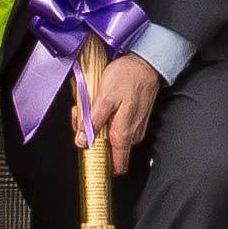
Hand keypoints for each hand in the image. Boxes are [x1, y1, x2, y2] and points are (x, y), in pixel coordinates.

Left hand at [86, 49, 164, 173]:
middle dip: (91, 135)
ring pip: (110, 135)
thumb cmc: (128, 76)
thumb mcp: (104, 98)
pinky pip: (116, 125)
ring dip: (97, 123)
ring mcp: (134, 126)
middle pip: (107, 148)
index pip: (117, 166)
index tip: (87, 153)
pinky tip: (100, 103)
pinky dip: (105, 116)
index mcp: (123, 133)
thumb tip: (82, 140)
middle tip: (82, 115)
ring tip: (90, 105)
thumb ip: (93, 122)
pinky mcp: (134, 118)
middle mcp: (132, 134)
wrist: (145, 63)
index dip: (100, 164)